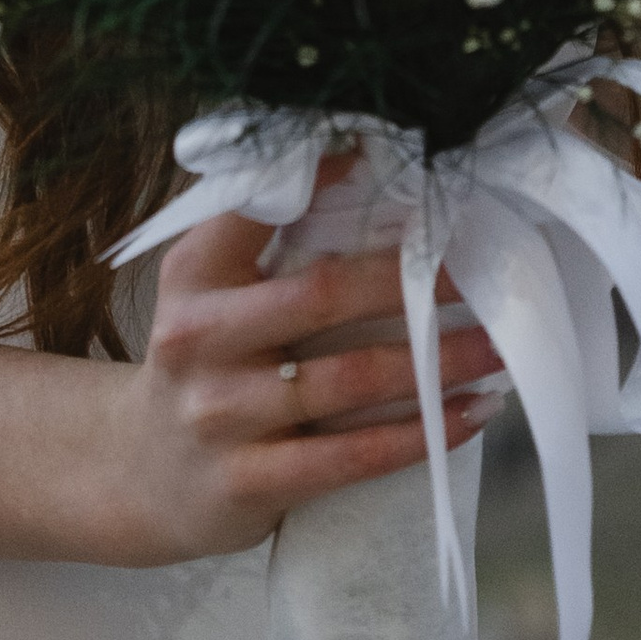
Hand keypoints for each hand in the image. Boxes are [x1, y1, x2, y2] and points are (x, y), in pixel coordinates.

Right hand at [107, 201, 503, 564]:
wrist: (143, 477)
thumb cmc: (206, 365)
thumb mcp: (208, 292)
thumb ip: (266, 241)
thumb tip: (367, 173)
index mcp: (195, 275)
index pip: (256, 209)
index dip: (321, 178)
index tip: (386, 156)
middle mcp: (199, 338)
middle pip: (325, 294)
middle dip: (412, 280)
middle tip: (478, 270)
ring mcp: (221, 414)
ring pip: (351, 378)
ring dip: (438, 362)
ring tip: (497, 346)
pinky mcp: (247, 482)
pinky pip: (352, 456)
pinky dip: (420, 434)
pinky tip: (468, 414)